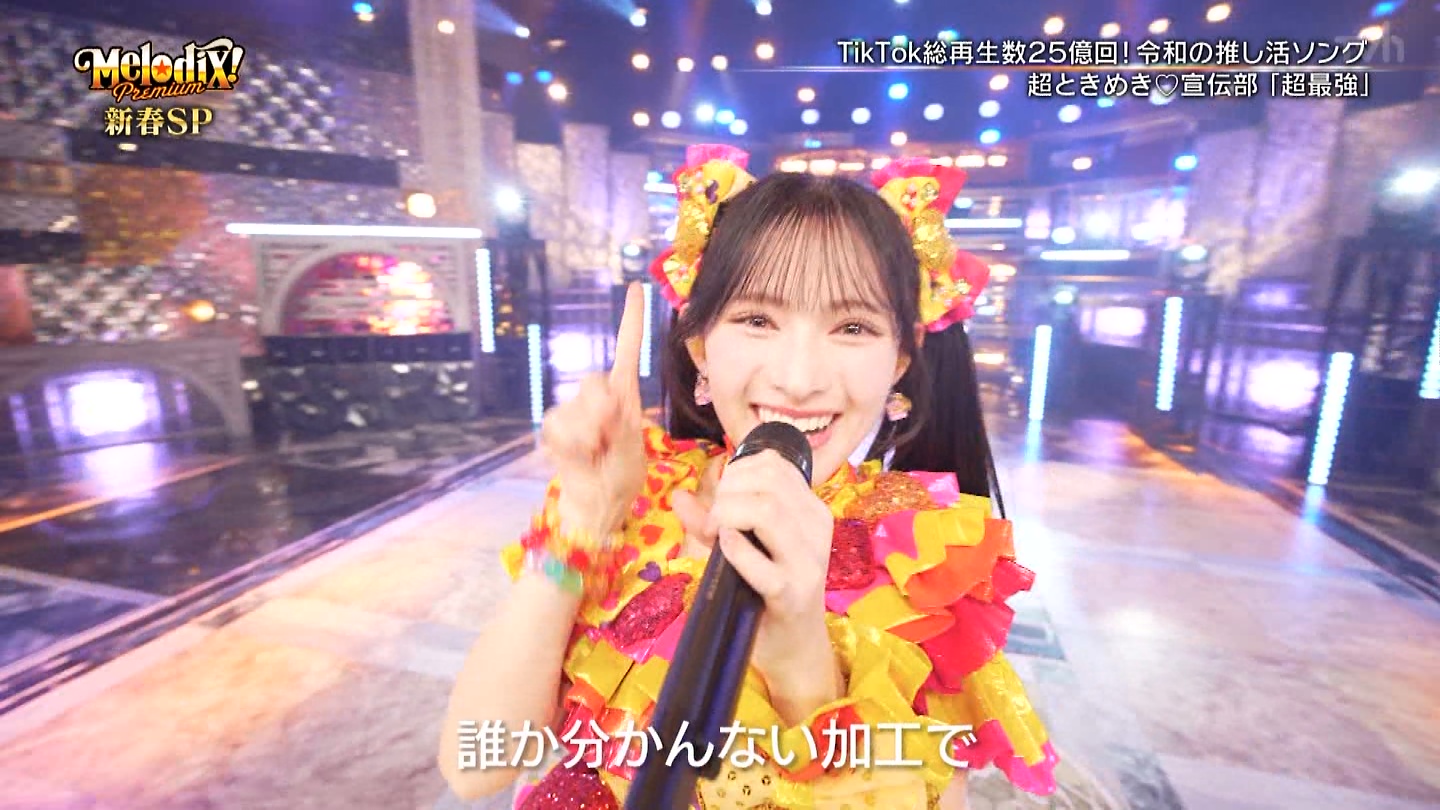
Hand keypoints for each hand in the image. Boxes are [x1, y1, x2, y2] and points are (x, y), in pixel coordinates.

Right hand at [539, 283, 647, 537]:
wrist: (599, 502)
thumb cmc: (623, 474)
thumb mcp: (633, 449)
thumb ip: (619, 423)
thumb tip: (600, 403)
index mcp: (624, 393)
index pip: (628, 349)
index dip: (631, 319)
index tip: (634, 288)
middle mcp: (597, 395)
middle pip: (593, 382)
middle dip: (602, 412)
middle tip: (609, 440)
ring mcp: (572, 410)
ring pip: (575, 408)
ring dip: (589, 436)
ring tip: (598, 454)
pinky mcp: (555, 426)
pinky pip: (559, 427)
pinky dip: (573, 445)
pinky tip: (582, 456)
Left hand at [673, 449, 835, 685]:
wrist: (794, 648)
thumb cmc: (768, 593)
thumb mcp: (745, 549)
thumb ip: (714, 521)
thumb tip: (678, 496)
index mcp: (811, 510)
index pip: (774, 464)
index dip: (736, 472)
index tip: (720, 500)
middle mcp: (816, 529)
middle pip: (769, 481)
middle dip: (727, 493)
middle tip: (713, 523)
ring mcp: (807, 562)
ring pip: (767, 510)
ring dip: (728, 516)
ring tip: (716, 536)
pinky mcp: (792, 593)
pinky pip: (760, 562)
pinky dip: (734, 549)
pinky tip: (724, 549)